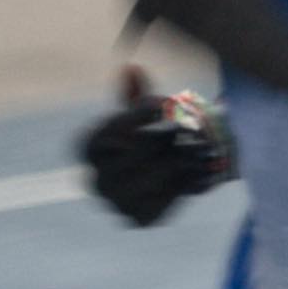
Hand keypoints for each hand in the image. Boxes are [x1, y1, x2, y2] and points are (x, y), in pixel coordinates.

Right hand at [80, 69, 232, 230]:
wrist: (169, 173)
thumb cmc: (152, 135)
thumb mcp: (145, 113)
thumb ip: (137, 95)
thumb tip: (131, 69)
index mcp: (90, 151)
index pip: (102, 133)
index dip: (130, 119)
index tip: (161, 105)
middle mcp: (96, 180)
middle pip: (130, 155)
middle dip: (160, 137)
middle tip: (185, 126)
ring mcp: (116, 203)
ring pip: (149, 177)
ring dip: (177, 157)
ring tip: (196, 145)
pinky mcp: (139, 218)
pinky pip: (163, 198)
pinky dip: (184, 181)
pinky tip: (197, 167)